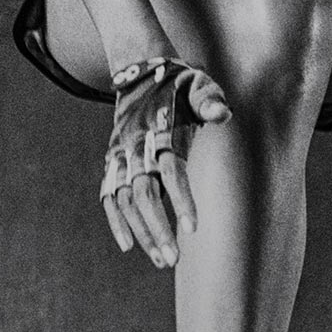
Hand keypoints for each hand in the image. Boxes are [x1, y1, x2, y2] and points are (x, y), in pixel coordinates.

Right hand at [101, 57, 231, 266]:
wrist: (141, 72)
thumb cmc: (179, 84)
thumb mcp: (199, 85)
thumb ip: (210, 100)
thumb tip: (222, 114)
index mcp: (160, 132)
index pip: (170, 171)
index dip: (180, 200)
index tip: (193, 229)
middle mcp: (136, 147)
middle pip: (144, 194)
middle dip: (157, 228)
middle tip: (174, 260)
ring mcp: (121, 156)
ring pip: (126, 201)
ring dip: (142, 232)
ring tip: (162, 260)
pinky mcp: (113, 162)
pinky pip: (109, 196)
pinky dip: (116, 221)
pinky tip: (130, 246)